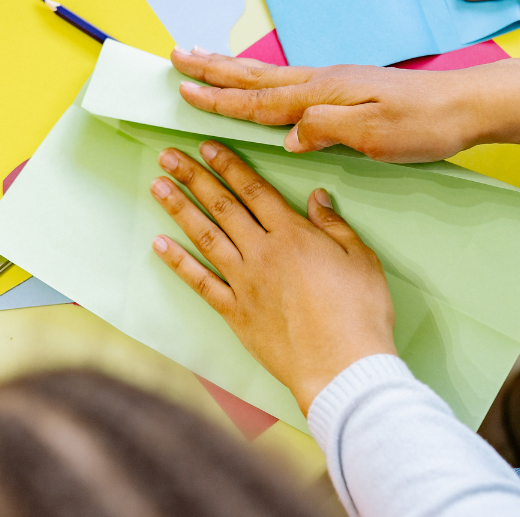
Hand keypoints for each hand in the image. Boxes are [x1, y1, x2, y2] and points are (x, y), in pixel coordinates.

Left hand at [149, 140, 395, 409]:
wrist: (341, 365)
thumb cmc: (360, 314)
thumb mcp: (361, 259)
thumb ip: (335, 226)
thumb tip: (317, 197)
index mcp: (293, 235)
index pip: (254, 190)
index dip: (229, 165)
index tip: (207, 147)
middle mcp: (262, 253)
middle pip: (223, 206)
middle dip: (194, 177)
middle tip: (169, 156)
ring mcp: (245, 283)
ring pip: (205, 237)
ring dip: (179, 209)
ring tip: (158, 186)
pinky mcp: (236, 314)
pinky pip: (200, 283)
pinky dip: (178, 263)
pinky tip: (160, 245)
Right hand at [171, 47, 519, 162]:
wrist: (466, 106)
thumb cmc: (424, 124)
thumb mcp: (374, 134)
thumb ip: (325, 129)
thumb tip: (286, 135)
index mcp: (324, 94)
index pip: (260, 100)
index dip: (220, 100)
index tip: (185, 93)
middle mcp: (324, 83)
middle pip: (256, 79)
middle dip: (214, 72)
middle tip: (177, 59)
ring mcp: (335, 85)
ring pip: (271, 78)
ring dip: (233, 72)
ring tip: (204, 62)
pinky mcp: (348, 92)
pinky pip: (291, 84)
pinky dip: (263, 83)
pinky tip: (261, 85)